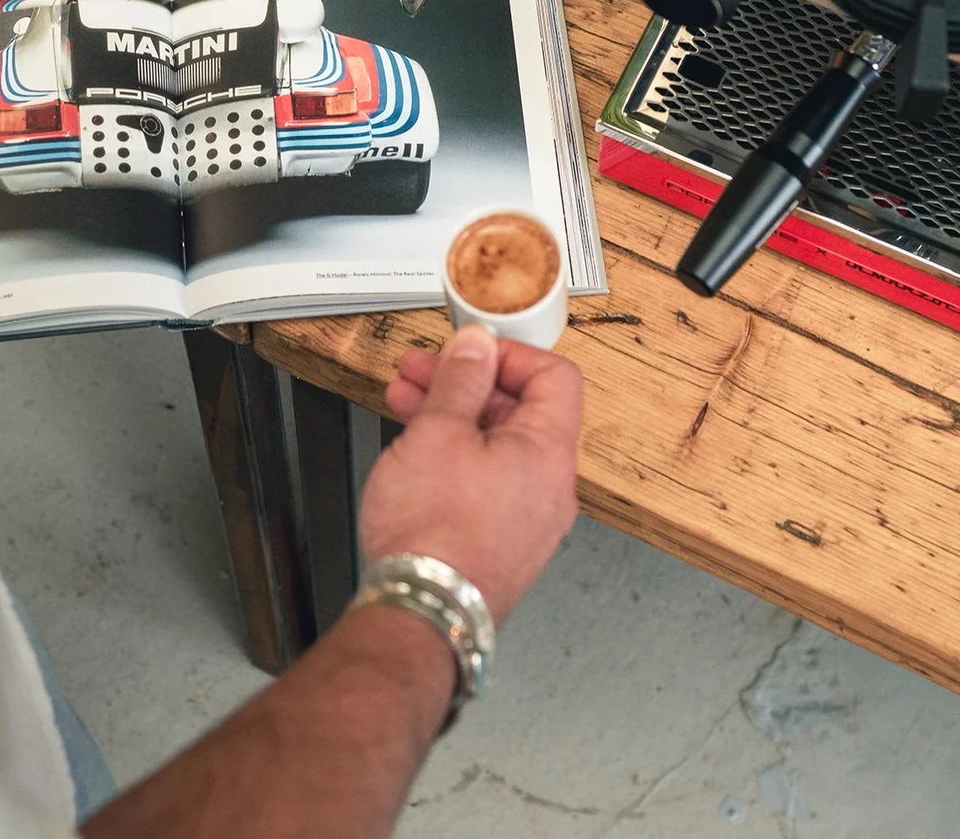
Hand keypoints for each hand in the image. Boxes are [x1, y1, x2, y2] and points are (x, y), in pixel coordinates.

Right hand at [357, 324, 582, 621]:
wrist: (422, 614)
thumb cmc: (434, 535)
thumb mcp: (438, 434)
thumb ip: (460, 381)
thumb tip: (476, 346)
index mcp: (549, 452)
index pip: (554, 377)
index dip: (508, 355)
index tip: (467, 351)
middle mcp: (550, 488)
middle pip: (521, 412)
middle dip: (466, 385)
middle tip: (421, 373)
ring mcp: (529, 519)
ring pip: (498, 448)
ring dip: (453, 418)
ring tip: (405, 406)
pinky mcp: (503, 543)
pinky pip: (489, 483)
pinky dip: (456, 457)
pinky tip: (416, 453)